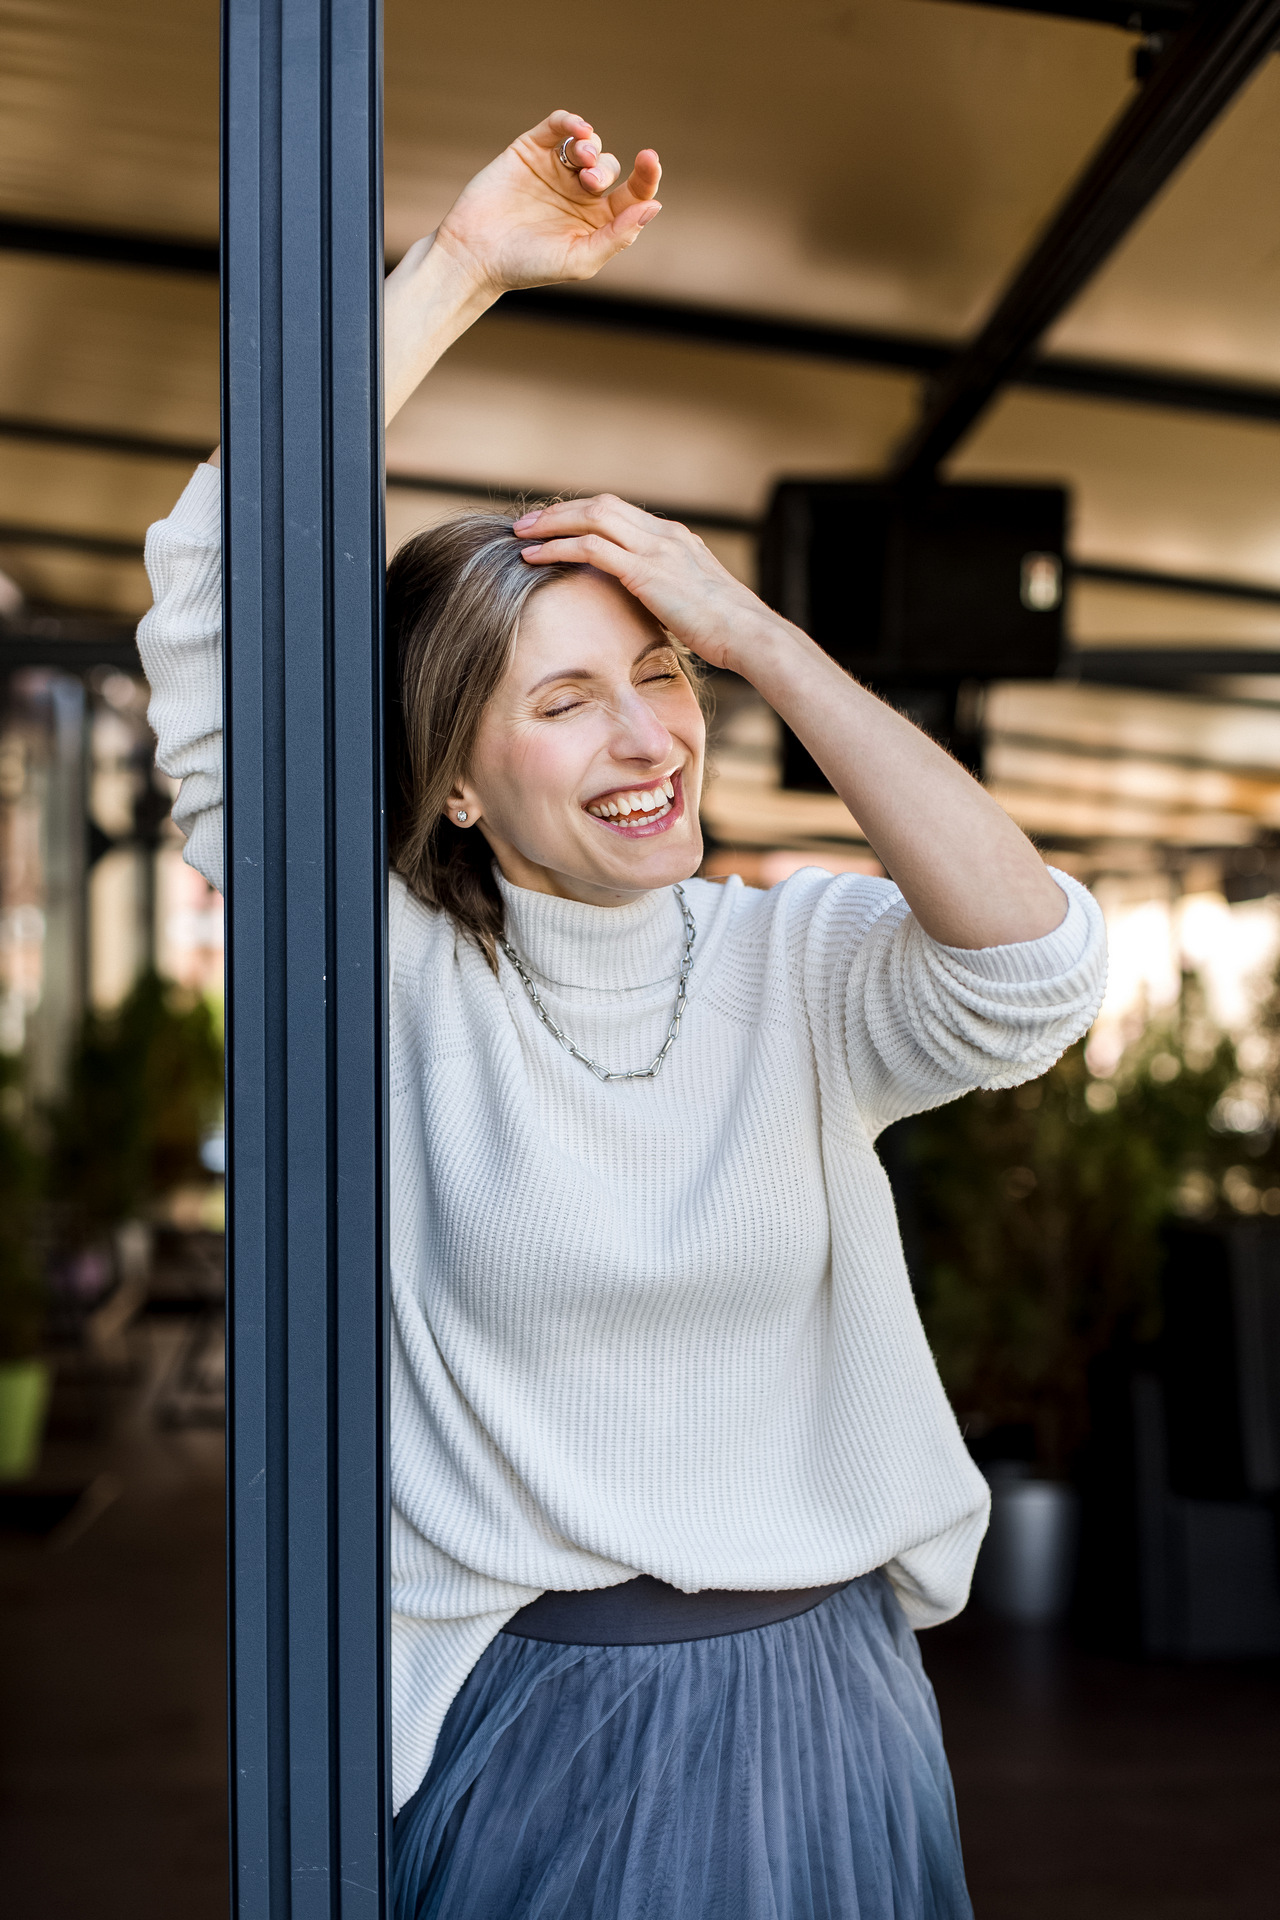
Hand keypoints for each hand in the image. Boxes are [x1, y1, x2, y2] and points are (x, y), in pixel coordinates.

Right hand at [431, 110, 661, 298]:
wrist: (475, 254)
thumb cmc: (528, 266)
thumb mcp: (579, 259)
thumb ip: (618, 236)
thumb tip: (653, 206)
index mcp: (597, 221)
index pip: (633, 194)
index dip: (647, 176)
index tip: (649, 160)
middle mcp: (580, 194)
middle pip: (610, 168)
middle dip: (604, 169)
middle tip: (587, 182)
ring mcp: (556, 170)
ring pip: (589, 144)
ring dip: (591, 147)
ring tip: (580, 162)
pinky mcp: (531, 151)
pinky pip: (558, 126)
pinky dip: (571, 122)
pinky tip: (578, 128)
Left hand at [513, 495, 780, 673]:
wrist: (751, 635)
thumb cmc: (729, 631)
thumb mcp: (693, 604)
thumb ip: (667, 595)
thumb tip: (648, 609)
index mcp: (677, 538)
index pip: (621, 512)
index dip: (585, 515)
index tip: (558, 525)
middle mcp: (665, 534)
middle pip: (602, 504)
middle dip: (561, 510)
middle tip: (528, 522)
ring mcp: (657, 548)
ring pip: (592, 517)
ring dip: (552, 523)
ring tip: (521, 534)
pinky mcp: (646, 571)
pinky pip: (591, 548)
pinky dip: (558, 548)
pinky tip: (533, 557)